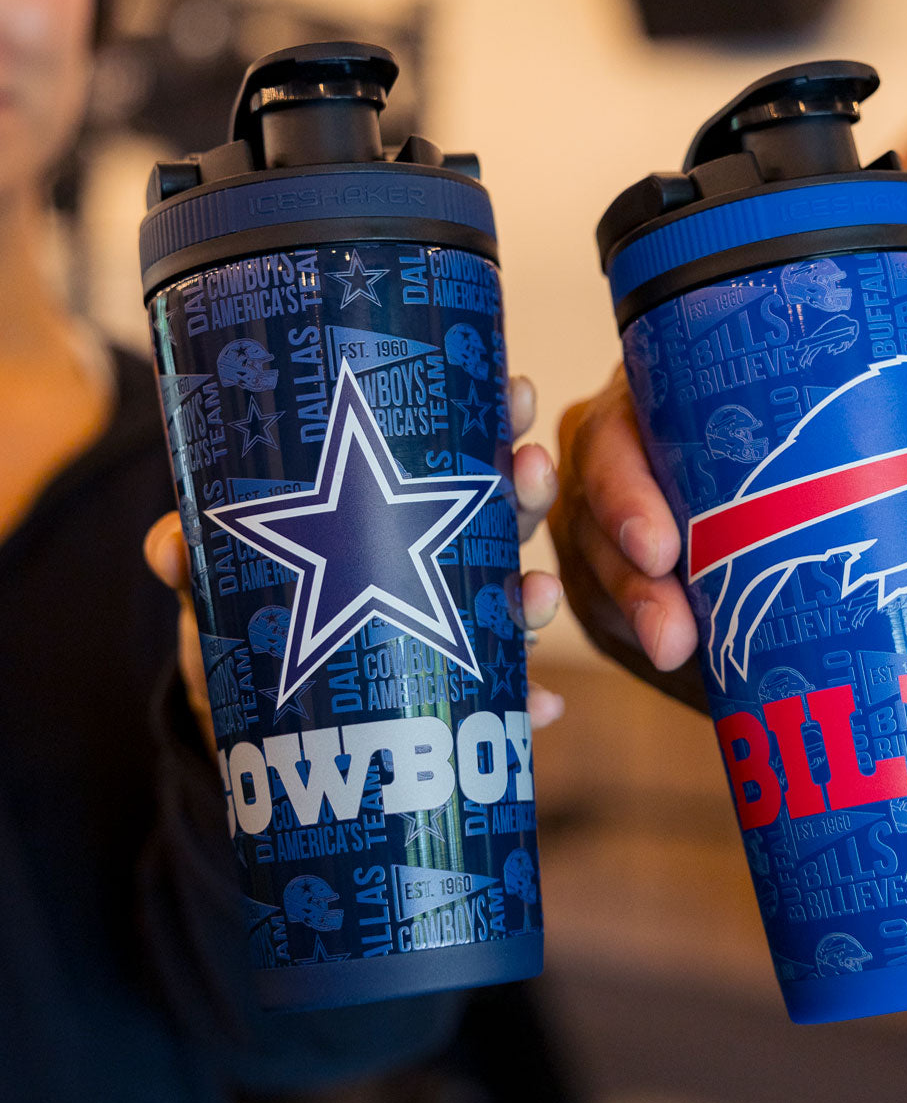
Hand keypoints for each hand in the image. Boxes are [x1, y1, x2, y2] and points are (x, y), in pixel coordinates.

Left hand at [144, 374, 565, 756]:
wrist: (248, 713)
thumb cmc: (247, 620)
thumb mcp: (219, 578)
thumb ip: (191, 556)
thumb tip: (167, 549)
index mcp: (398, 513)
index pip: (456, 454)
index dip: (493, 418)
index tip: (512, 388)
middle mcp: (436, 562)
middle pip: (502, 517)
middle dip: (529, 489)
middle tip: (530, 467)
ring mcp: (449, 628)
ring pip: (512, 598)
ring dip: (539, 593)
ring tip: (538, 596)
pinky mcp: (450, 692)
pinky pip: (501, 695)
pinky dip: (528, 703)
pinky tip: (541, 708)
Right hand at [550, 364, 906, 713]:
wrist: (789, 469)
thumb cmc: (813, 440)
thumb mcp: (854, 435)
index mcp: (658, 401)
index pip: (613, 438)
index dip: (623, 491)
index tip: (664, 547)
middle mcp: (618, 460)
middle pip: (590, 519)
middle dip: (626, 583)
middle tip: (674, 637)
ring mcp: (605, 526)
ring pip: (588, 575)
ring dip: (624, 624)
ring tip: (678, 661)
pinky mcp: (613, 582)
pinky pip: (601, 617)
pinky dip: (627, 648)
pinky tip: (672, 675)